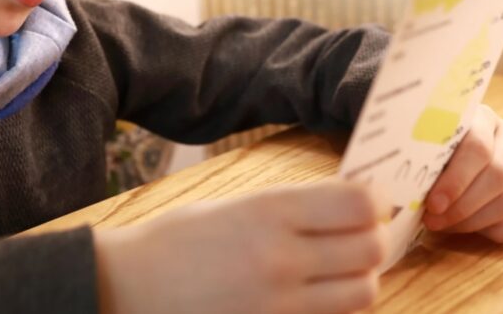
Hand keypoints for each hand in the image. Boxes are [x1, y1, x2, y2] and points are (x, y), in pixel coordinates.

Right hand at [95, 180, 389, 313]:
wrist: (128, 289)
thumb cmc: (177, 241)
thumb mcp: (235, 205)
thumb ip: (292, 206)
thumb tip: (351, 201)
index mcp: (269, 211)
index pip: (358, 203)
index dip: (374, 200)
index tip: (370, 201)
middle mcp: (280, 257)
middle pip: (371, 249)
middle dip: (374, 239)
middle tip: (361, 234)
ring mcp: (279, 303)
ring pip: (362, 292)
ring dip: (360, 278)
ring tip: (341, 268)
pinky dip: (336, 308)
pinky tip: (318, 294)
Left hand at [422, 104, 502, 242]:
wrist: (442, 156)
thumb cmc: (426, 153)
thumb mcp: (421, 147)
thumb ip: (419, 157)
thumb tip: (406, 182)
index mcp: (482, 117)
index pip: (478, 147)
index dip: (456, 180)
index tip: (433, 204)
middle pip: (498, 175)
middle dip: (463, 206)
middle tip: (433, 220)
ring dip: (475, 221)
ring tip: (445, 225)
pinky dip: (498, 232)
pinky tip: (471, 230)